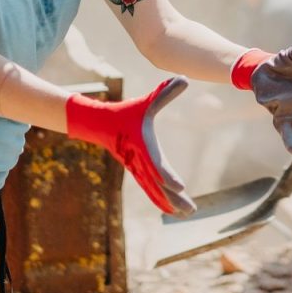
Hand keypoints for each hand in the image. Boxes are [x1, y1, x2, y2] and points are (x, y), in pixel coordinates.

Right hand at [66, 79, 195, 215]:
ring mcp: (137, 169)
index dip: (167, 176)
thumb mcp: (146, 101)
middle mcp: (139, 162)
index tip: (180, 187)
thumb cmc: (125, 112)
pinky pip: (150, 190)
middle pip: (158, 184)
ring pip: (155, 191)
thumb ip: (165, 92)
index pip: (156, 164)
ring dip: (170, 203)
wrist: (100, 124)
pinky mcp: (136, 172)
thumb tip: (185, 78)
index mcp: (142, 147)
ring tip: (188, 213)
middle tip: (191, 210)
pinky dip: (161, 200)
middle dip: (174, 198)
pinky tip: (172, 210)